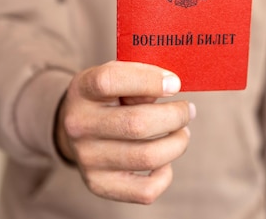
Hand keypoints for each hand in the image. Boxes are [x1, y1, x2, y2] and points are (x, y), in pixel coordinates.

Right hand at [54, 61, 195, 203]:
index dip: (148, 80)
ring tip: (182, 132)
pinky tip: (164, 159)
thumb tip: (170, 87)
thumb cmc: (108, 95)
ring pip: (147, 157)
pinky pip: (145, 190)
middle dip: (175, 116)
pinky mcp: (99, 184)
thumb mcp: (117, 75)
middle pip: (137, 124)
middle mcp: (79, 125)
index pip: (109, 81)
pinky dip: (165, 174)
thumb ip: (140, 76)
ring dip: (177, 143)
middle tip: (187, 111)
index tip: (175, 84)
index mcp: (83, 89)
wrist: (77, 128)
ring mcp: (87, 158)